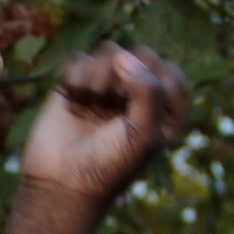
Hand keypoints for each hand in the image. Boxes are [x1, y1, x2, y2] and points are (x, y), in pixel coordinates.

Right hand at [21, 43, 186, 204]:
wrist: (61, 182)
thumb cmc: (109, 164)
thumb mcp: (144, 134)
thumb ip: (148, 90)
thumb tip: (123, 56)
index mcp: (163, 111)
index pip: (172, 74)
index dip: (157, 81)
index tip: (139, 107)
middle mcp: (136, 97)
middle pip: (141, 55)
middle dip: (125, 73)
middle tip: (111, 99)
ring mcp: (105, 90)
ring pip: (110, 52)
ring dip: (99, 73)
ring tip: (91, 99)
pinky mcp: (75, 86)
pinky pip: (79, 60)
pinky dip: (76, 77)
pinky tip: (74, 101)